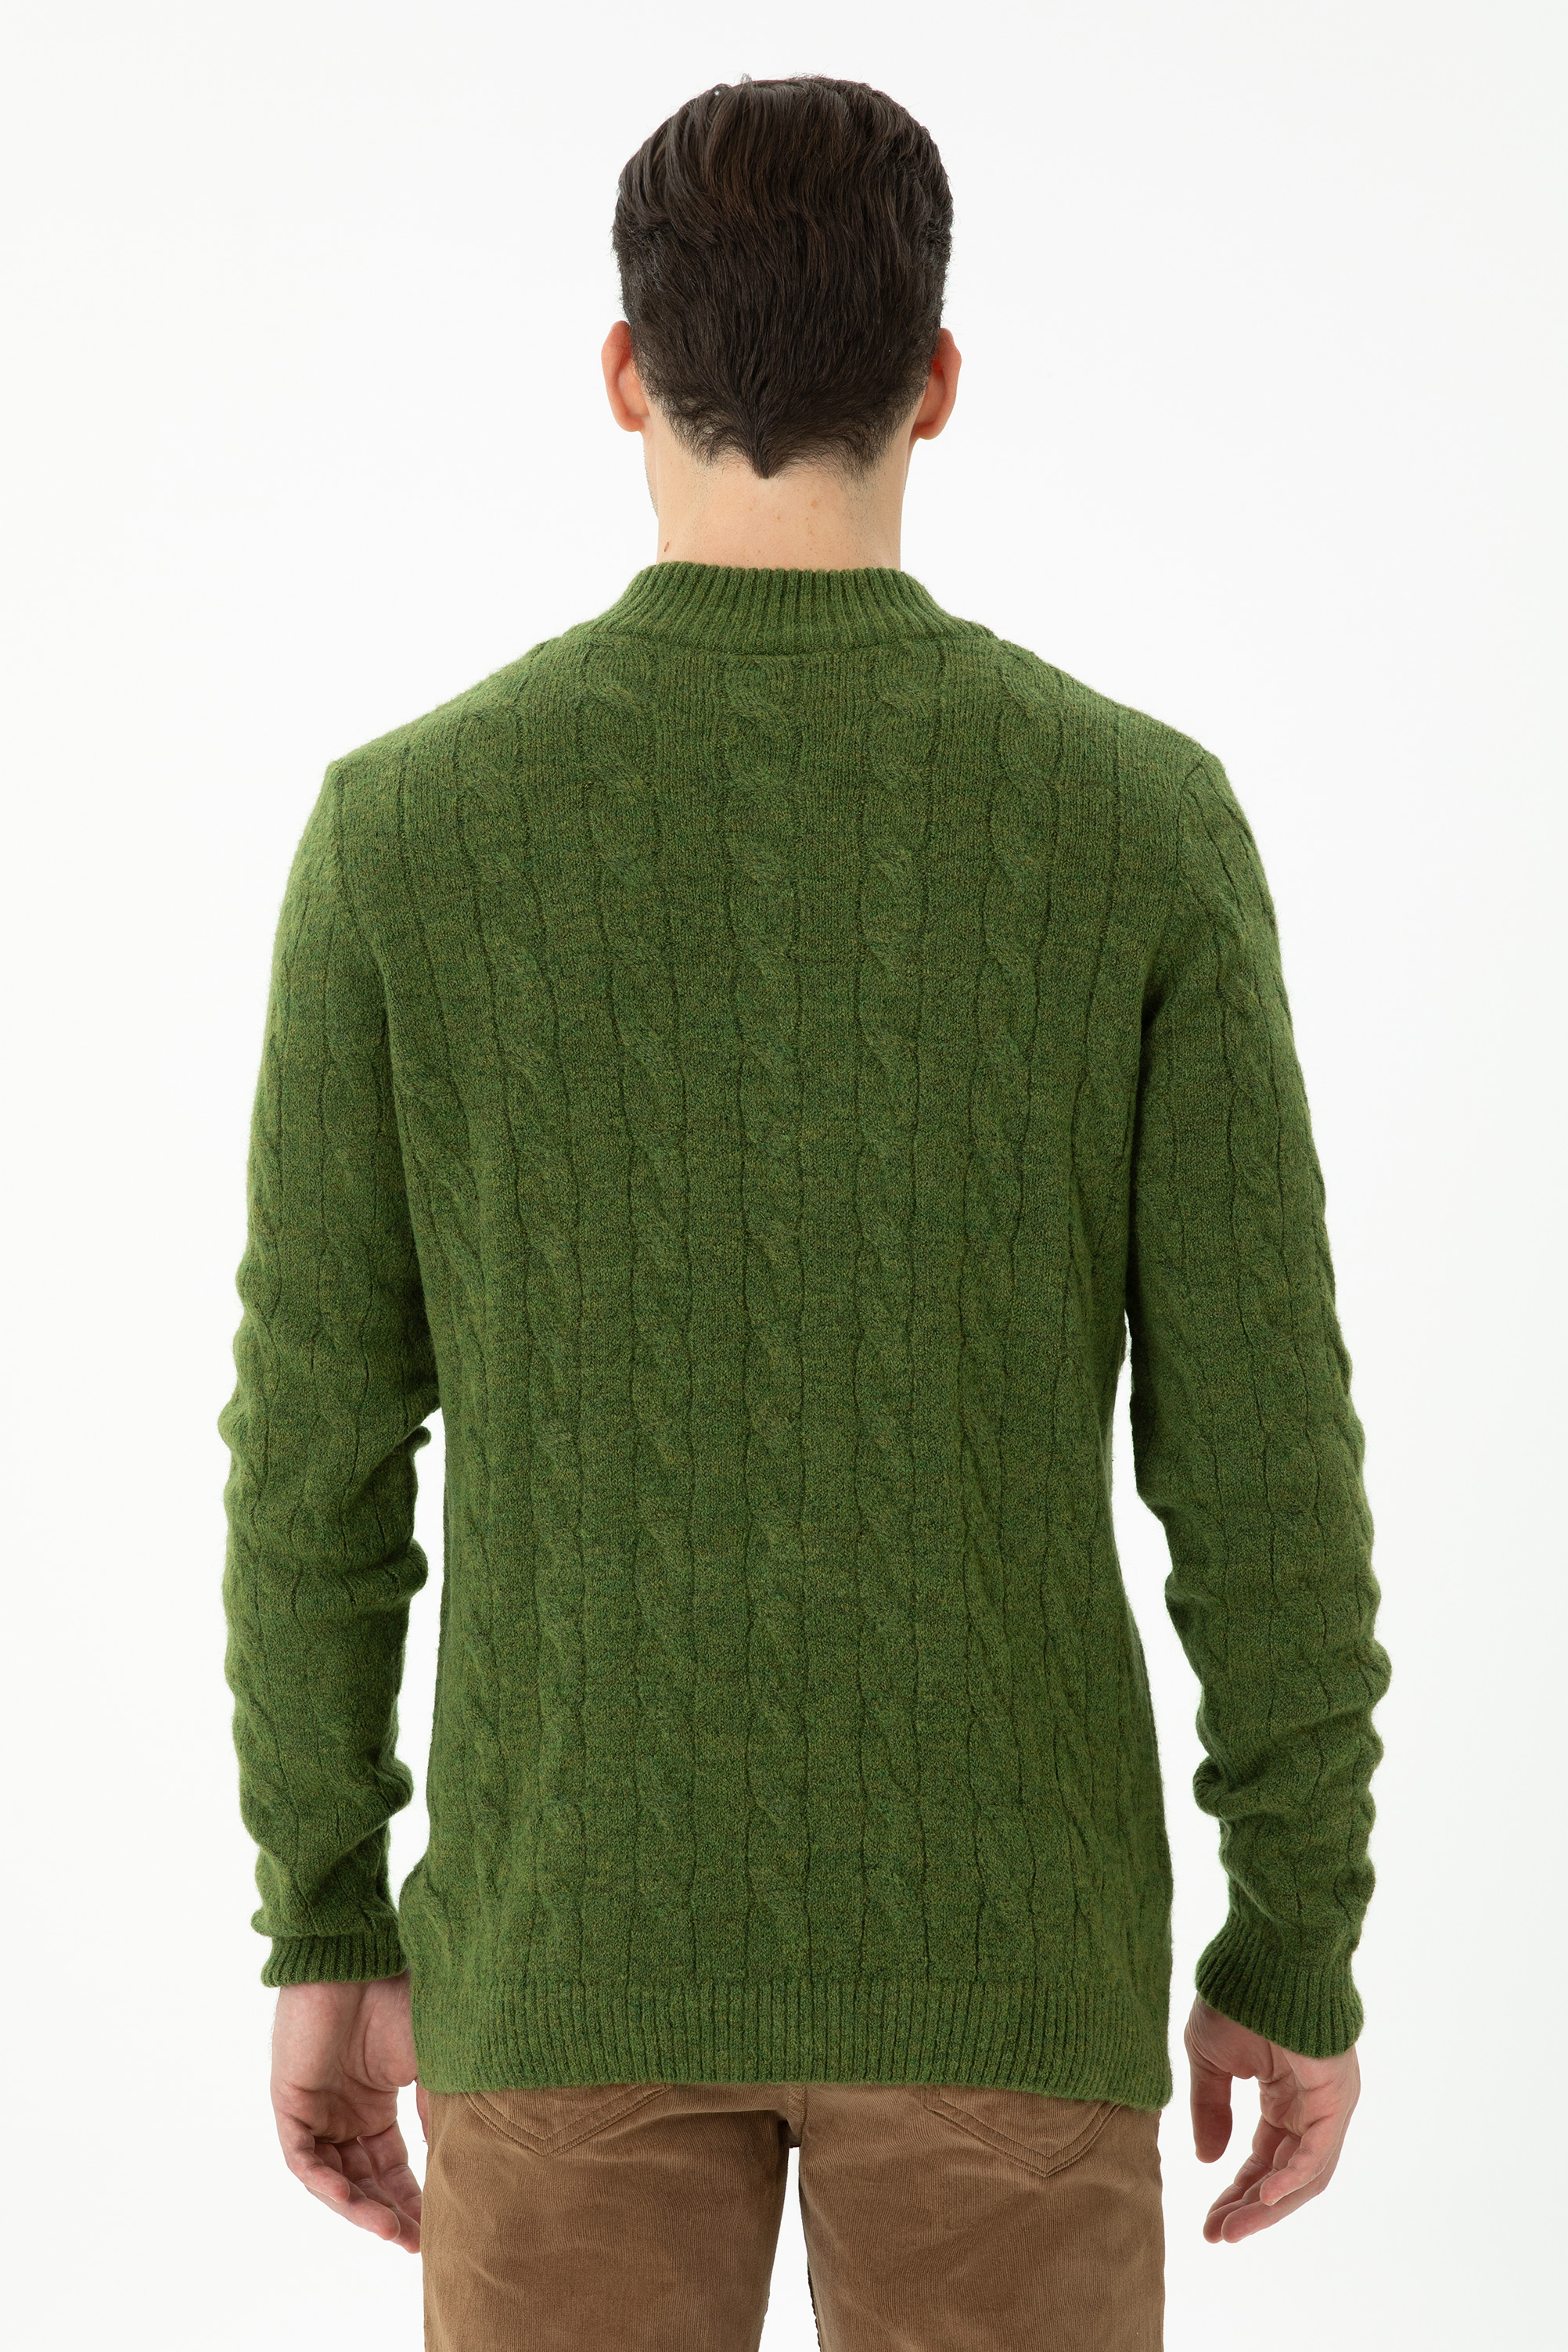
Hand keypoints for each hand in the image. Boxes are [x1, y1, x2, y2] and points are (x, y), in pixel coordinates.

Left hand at [270, 1970, 423, 2252]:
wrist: (357, 1958)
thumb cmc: (398, 1998)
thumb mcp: (430, 2064)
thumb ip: (436, 2113)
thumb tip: (455, 2165)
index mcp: (374, 2102)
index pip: (392, 2165)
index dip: (412, 2197)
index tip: (437, 2228)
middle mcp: (343, 2112)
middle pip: (365, 2180)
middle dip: (390, 2213)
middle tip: (417, 2244)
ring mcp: (316, 2110)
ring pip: (334, 2178)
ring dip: (362, 2208)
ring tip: (393, 2232)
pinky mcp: (290, 2104)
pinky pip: (304, 2160)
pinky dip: (327, 2185)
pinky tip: (355, 2202)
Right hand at [1184, 1995, 1359, 2243]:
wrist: (1264, 1954)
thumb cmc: (1239, 1996)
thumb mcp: (1211, 2060)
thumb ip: (1210, 2109)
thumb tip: (1208, 2160)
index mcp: (1286, 2097)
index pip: (1265, 2159)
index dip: (1237, 2192)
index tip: (1208, 2222)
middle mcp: (1313, 2108)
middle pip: (1286, 2177)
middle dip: (1250, 2208)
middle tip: (1217, 2235)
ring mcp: (1329, 2104)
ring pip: (1305, 2174)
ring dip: (1268, 2206)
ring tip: (1232, 2229)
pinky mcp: (1336, 2097)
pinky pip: (1318, 2151)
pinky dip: (1292, 2178)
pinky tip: (1264, 2197)